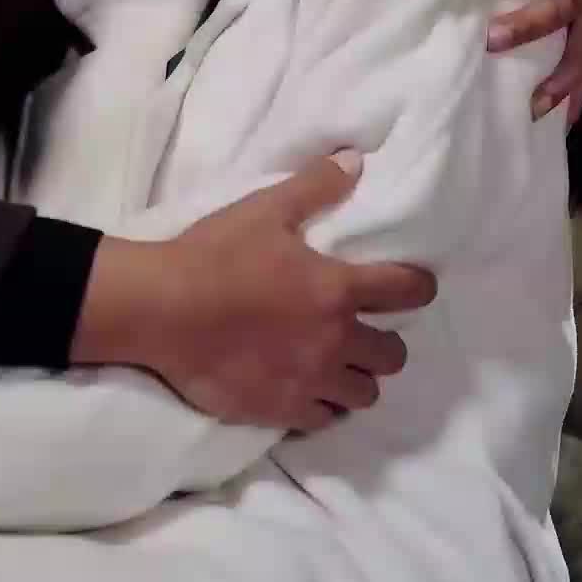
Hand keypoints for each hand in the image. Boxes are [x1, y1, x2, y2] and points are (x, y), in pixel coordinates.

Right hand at [72, 154, 436, 431]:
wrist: (162, 310)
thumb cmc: (216, 254)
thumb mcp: (265, 209)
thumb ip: (316, 186)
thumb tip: (356, 161)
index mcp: (337, 290)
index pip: (405, 291)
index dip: (419, 287)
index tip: (417, 286)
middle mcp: (334, 342)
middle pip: (392, 356)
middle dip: (386, 342)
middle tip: (366, 330)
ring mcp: (309, 382)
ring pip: (363, 395)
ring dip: (357, 378)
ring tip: (339, 365)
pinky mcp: (280, 411)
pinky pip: (324, 420)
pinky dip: (324, 406)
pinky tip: (308, 389)